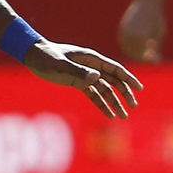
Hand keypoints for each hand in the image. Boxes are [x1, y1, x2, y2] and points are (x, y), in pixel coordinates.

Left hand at [24, 41, 143, 118]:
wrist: (33, 56)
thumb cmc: (46, 56)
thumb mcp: (60, 64)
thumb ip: (78, 71)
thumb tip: (96, 78)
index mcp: (91, 59)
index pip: (115, 69)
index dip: (128, 78)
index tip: (139, 88)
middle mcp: (92, 67)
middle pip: (114, 81)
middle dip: (125, 94)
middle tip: (133, 106)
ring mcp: (86, 75)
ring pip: (106, 90)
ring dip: (114, 102)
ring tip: (122, 116)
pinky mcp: (78, 83)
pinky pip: (94, 95)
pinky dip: (101, 104)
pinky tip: (108, 115)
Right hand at [117, 0, 164, 62]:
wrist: (147, 2)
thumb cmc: (156, 19)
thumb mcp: (159, 35)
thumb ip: (156, 50)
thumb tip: (156, 63)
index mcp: (141, 38)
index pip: (142, 57)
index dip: (148, 59)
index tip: (154, 57)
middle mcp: (130, 36)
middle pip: (133, 54)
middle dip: (141, 56)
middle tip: (150, 53)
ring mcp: (124, 32)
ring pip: (127, 49)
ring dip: (135, 51)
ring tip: (146, 47)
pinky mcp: (121, 29)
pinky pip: (124, 43)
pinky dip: (130, 45)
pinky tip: (140, 42)